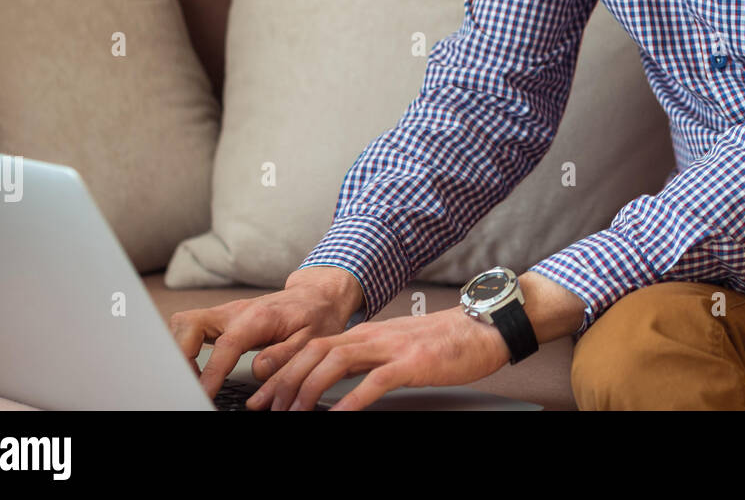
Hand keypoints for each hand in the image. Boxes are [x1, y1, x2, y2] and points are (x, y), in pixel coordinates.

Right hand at [168, 266, 362, 399]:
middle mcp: (235, 311)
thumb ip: (284, 356)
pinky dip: (184, 348)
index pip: (226, 345)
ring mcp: (226, 313)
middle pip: (189, 324)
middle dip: (180, 356)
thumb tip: (258, 370)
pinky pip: (191, 328)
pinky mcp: (222, 318)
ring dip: (179, 351)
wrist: (319, 294)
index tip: (203, 394)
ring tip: (191, 380)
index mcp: (258, 317)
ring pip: (184, 323)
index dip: (211, 372)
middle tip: (190, 385)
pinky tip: (194, 369)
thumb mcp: (311, 339)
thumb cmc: (317, 315)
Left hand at [245, 305, 511, 410]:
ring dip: (308, 390)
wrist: (482, 327)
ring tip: (292, 414)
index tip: (261, 393)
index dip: (282, 369)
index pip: (312, 347)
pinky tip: (337, 416)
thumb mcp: (396, 348)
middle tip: (264, 407)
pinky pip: (375, 381)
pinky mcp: (412, 363)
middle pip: (314, 353)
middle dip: (283, 381)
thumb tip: (336, 384)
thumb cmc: (443, 343)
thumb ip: (366, 361)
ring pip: (336, 362)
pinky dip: (351, 400)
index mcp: (366, 334)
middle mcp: (373, 336)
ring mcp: (391, 347)